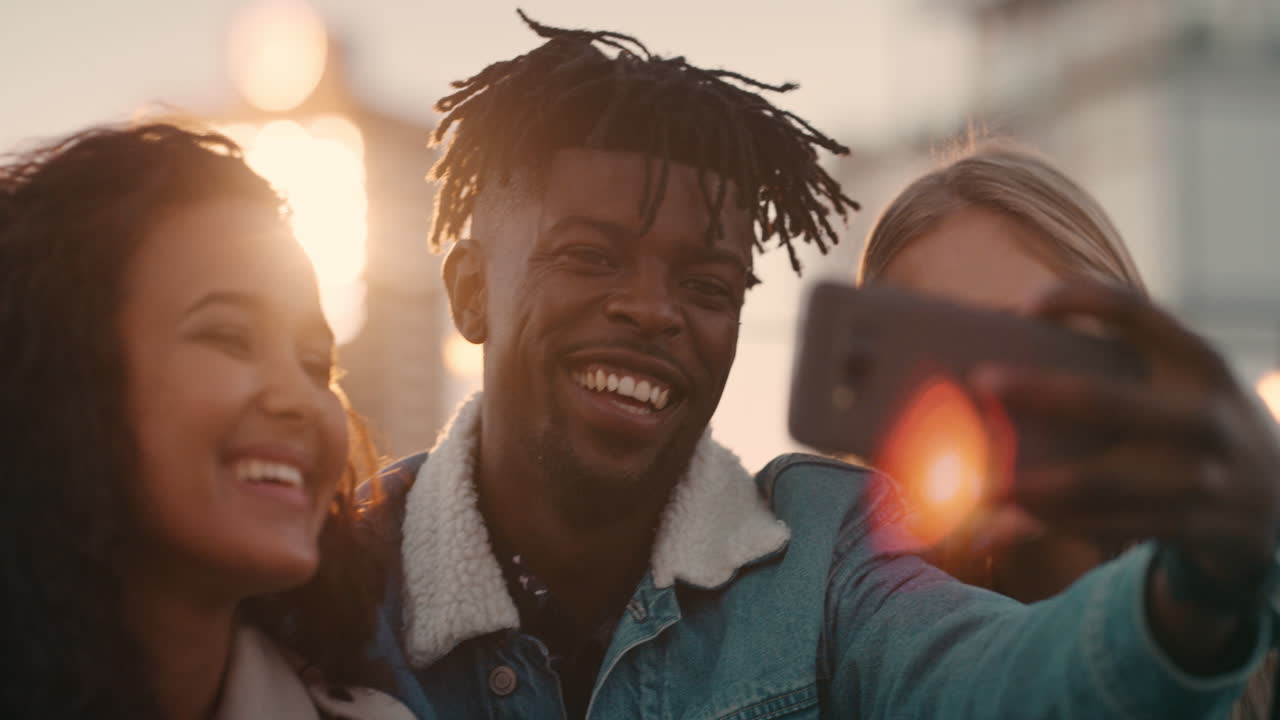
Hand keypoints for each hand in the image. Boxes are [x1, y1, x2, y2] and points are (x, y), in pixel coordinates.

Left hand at [973, 279, 1279, 587]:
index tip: (1026, 304)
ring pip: (1096, 481)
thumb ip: (1127, 360)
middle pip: (1104, 401)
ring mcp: (1199, 476)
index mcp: (1199, 362)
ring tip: (976, 480)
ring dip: (1030, 483)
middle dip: (1037, 391)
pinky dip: (1049, 525)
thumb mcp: (1188, 380)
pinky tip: (1002, 522)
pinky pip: (1104, 525)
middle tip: (981, 381)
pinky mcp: (1188, 525)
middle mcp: (1202, 415)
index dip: (1080, 298)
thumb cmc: (1200, 422)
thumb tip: (1012, 336)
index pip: (1137, 311)